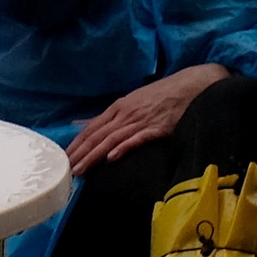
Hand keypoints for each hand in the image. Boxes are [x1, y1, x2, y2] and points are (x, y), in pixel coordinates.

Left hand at [65, 61, 232, 177]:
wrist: (192, 86)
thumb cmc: (162, 95)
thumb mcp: (132, 102)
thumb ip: (107, 116)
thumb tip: (80, 124)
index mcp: (119, 107)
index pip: (92, 128)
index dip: (77, 144)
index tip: (63, 158)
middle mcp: (126, 113)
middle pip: (98, 135)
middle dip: (80, 153)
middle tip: (66, 170)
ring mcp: (141, 120)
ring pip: (112, 140)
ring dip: (94, 155)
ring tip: (81, 170)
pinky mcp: (157, 128)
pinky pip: (137, 139)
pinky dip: (123, 147)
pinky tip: (112, 158)